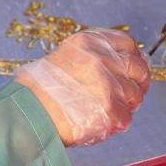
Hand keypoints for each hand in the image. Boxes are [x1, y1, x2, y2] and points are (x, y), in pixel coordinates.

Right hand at [14, 29, 149, 146]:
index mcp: (89, 42)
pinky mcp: (109, 107)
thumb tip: (121, 66)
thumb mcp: (64, 57)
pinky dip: (118, 123)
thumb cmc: (40, 88)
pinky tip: (105, 122)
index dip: (134, 58)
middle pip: (137, 68)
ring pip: (135, 95)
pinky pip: (126, 117)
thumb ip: (91, 57)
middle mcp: (100, 58)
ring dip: (127, 106)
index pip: (127, 44)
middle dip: (138, 83)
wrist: (27, 110)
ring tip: (111, 111)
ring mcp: (106, 82)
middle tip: (131, 95)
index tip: (133, 68)